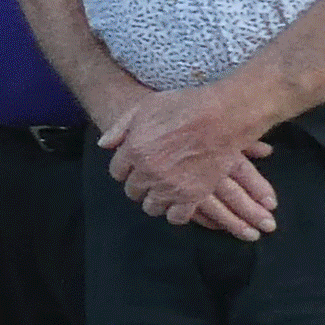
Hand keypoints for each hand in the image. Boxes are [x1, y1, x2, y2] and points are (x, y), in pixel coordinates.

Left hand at [101, 82, 279, 238]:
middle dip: (139, 184)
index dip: (126, 168)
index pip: (117, 172)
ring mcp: (170, 186)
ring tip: (164, 191)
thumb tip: (103, 145)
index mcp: (133, 150)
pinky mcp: (192, 196)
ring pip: (152, 206)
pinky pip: (176, 217)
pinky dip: (176, 212)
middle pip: (133, 190)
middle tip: (151, 177)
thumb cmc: (183, 107)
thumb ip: (120, 128)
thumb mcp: (144, 108)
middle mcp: (148, 172)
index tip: (135, 166)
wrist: (221, 118)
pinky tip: (179, 202)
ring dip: (155, 199)